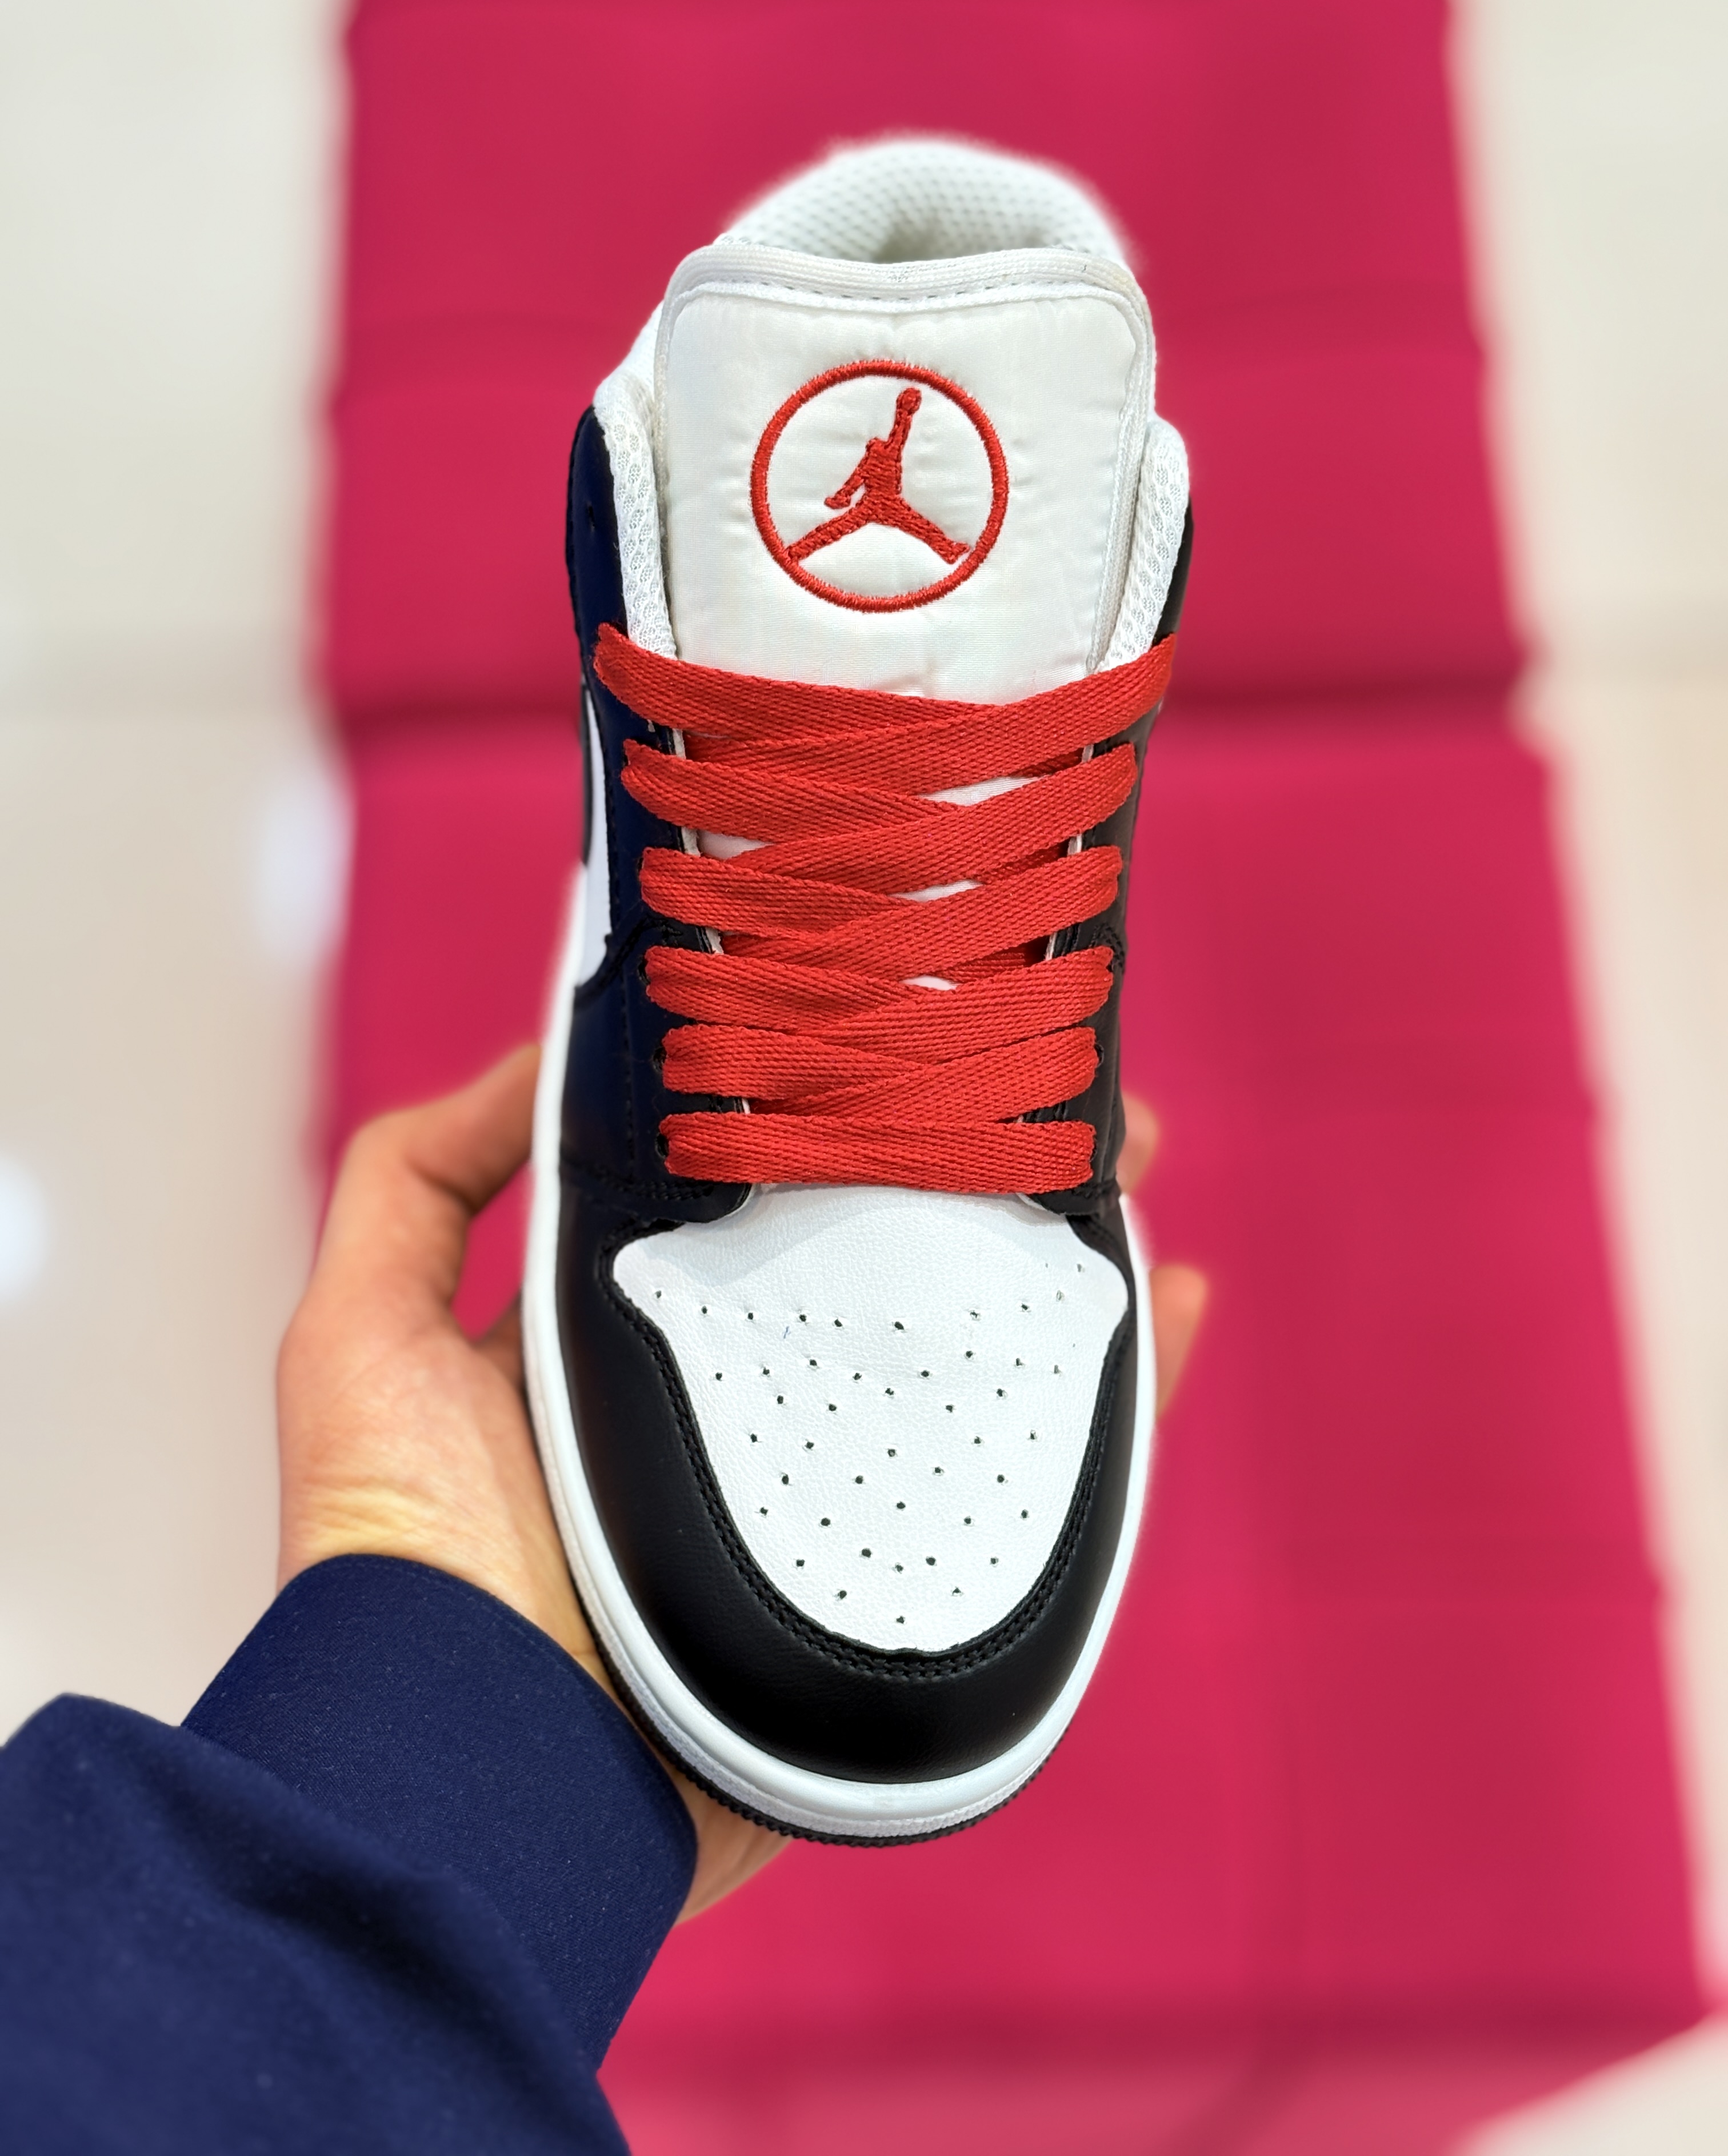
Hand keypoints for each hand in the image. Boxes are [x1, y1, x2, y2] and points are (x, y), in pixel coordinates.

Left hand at [276, 1049, 1204, 1920]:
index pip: (757, 1199)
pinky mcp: (894, 1569)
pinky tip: (1175, 1307)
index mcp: (638, 1332)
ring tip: (1128, 1173)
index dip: (828, 1122)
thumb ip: (420, 1175)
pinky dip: (1120, 1399)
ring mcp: (828, 1481)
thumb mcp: (357, 1330)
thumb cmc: (401, 1548)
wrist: (478, 1760)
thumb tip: (544, 1056)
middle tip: (1053, 1095)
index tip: (893, 1043)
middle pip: (883, 1260)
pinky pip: (1034, 1474)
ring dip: (1060, 1259)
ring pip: (972, 1348)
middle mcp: (742, 1397)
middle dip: (968, 1175)